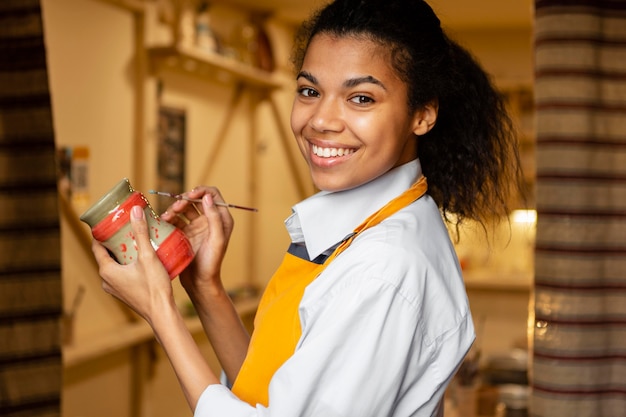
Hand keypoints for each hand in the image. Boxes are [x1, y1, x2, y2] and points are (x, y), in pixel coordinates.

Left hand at [92, 205, 173, 322]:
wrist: (162, 313)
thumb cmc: (153, 287)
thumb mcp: (148, 256)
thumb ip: (141, 233)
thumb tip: (135, 210)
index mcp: (107, 270)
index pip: (97, 246)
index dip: (101, 232)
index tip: (110, 221)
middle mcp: (106, 280)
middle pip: (107, 255)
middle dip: (115, 241)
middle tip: (126, 227)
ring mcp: (115, 288)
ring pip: (114, 264)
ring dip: (122, 252)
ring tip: (135, 239)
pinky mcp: (124, 293)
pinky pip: (121, 273)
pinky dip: (127, 263)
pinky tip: (141, 257)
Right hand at [160, 186, 233, 292]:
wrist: (199, 282)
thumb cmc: (211, 263)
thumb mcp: (216, 240)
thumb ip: (214, 217)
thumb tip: (207, 197)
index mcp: (221, 219)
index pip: (212, 195)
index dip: (201, 191)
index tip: (189, 195)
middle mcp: (209, 220)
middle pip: (195, 199)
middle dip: (184, 200)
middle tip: (176, 207)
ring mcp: (196, 226)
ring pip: (184, 209)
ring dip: (174, 208)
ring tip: (167, 216)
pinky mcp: (185, 233)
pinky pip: (176, 220)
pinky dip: (169, 218)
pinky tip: (163, 222)